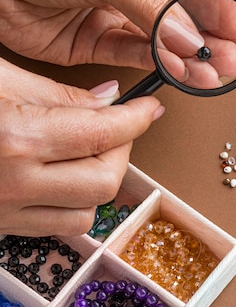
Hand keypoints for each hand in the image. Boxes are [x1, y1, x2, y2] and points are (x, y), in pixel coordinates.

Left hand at [0, 0, 210, 70]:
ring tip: (211, 78)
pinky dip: (156, 67)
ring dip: (186, 61)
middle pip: (180, 22)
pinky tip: (177, 73)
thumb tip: (189, 37)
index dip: (214, 12)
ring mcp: (115, 20)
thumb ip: (150, 8)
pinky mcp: (96, 47)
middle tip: (229, 65)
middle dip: (207, 43)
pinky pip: (133, 58)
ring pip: (160, 45)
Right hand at [0, 59, 163, 235]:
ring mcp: (8, 212)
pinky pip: (60, 227)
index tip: (148, 109)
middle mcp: (16, 183)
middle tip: (115, 130)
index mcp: (17, 139)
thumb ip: (58, 94)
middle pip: (105, 182)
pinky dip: (75, 203)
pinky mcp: (4, 226)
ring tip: (84, 153)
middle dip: (121, 153)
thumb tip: (109, 100)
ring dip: (99, 182)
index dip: (136, 119)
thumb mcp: (0, 80)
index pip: (101, 134)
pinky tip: (63, 178)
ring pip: (88, 212)